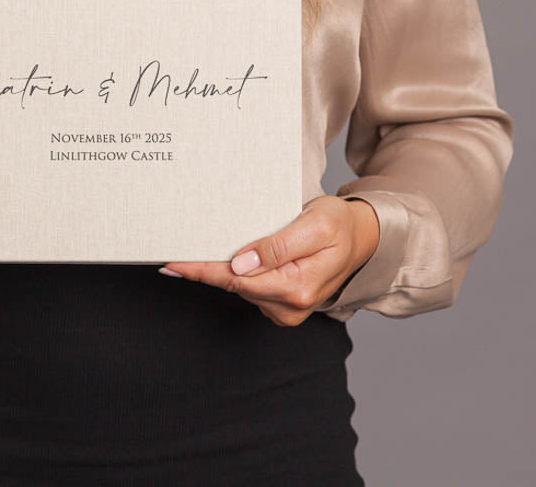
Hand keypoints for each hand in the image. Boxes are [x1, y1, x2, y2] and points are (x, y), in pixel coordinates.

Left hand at [159, 195, 379, 325]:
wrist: (361, 238)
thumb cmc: (339, 226)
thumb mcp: (314, 225)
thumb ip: (278, 246)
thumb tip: (241, 264)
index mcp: (297, 287)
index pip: (237, 280)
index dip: (202, 271)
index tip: (173, 265)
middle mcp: (290, 306)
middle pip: (234, 286)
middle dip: (206, 267)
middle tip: (176, 250)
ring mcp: (286, 310)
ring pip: (239, 287)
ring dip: (223, 268)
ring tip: (210, 244)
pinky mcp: (282, 306)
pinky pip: (249, 289)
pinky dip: (237, 273)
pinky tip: (231, 258)